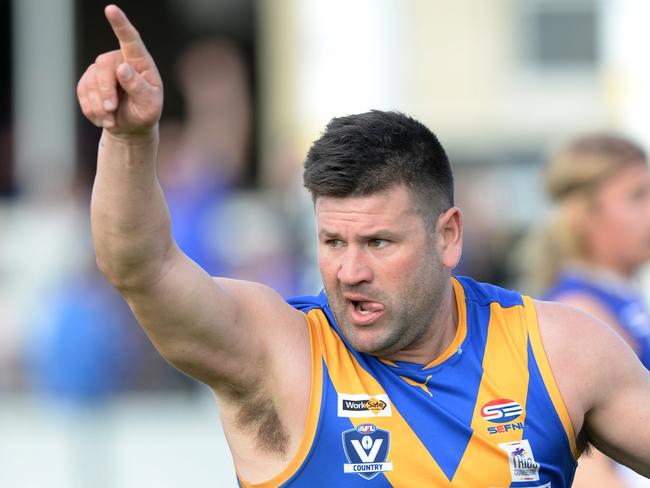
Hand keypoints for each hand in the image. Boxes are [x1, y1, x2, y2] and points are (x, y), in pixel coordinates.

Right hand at [77, 4, 162, 135]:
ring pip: (90, 81)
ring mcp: (102, 70)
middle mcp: (119, 60)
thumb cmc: (145, 112)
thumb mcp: (149, 104)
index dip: (120, 24)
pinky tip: (103, 118)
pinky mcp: (88, 81)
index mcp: (140, 62)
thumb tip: (122, 68)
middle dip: (105, 90)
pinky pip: (82, 92)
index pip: (130, 40)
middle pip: (103, 65)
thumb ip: (138, 88)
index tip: (111, 9)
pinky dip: (91, 109)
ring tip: (111, 119)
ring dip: (99, 105)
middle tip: (111, 109)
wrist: (131, 126)